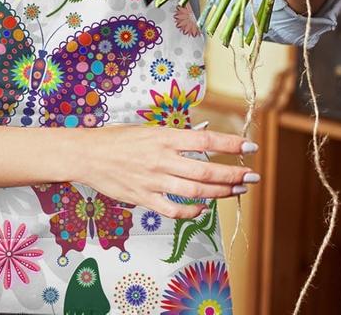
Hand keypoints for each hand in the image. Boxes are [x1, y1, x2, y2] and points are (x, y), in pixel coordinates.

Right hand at [76, 124, 259, 219]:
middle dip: (234, 174)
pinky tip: (204, 208)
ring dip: (221, 192)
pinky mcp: (145, 198)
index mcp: (164, 136)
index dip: (231, 143)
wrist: (88, 154)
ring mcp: (154, 181)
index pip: (206, 139)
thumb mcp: (147, 129)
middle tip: (252, 176)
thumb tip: (200, 140)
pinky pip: (175, 210)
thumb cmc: (117, 138)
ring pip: (196, 191)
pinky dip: (193, 211)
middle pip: (207, 169)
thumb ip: (173, 137)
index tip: (250, 146)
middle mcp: (162, 158)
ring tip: (237, 190)